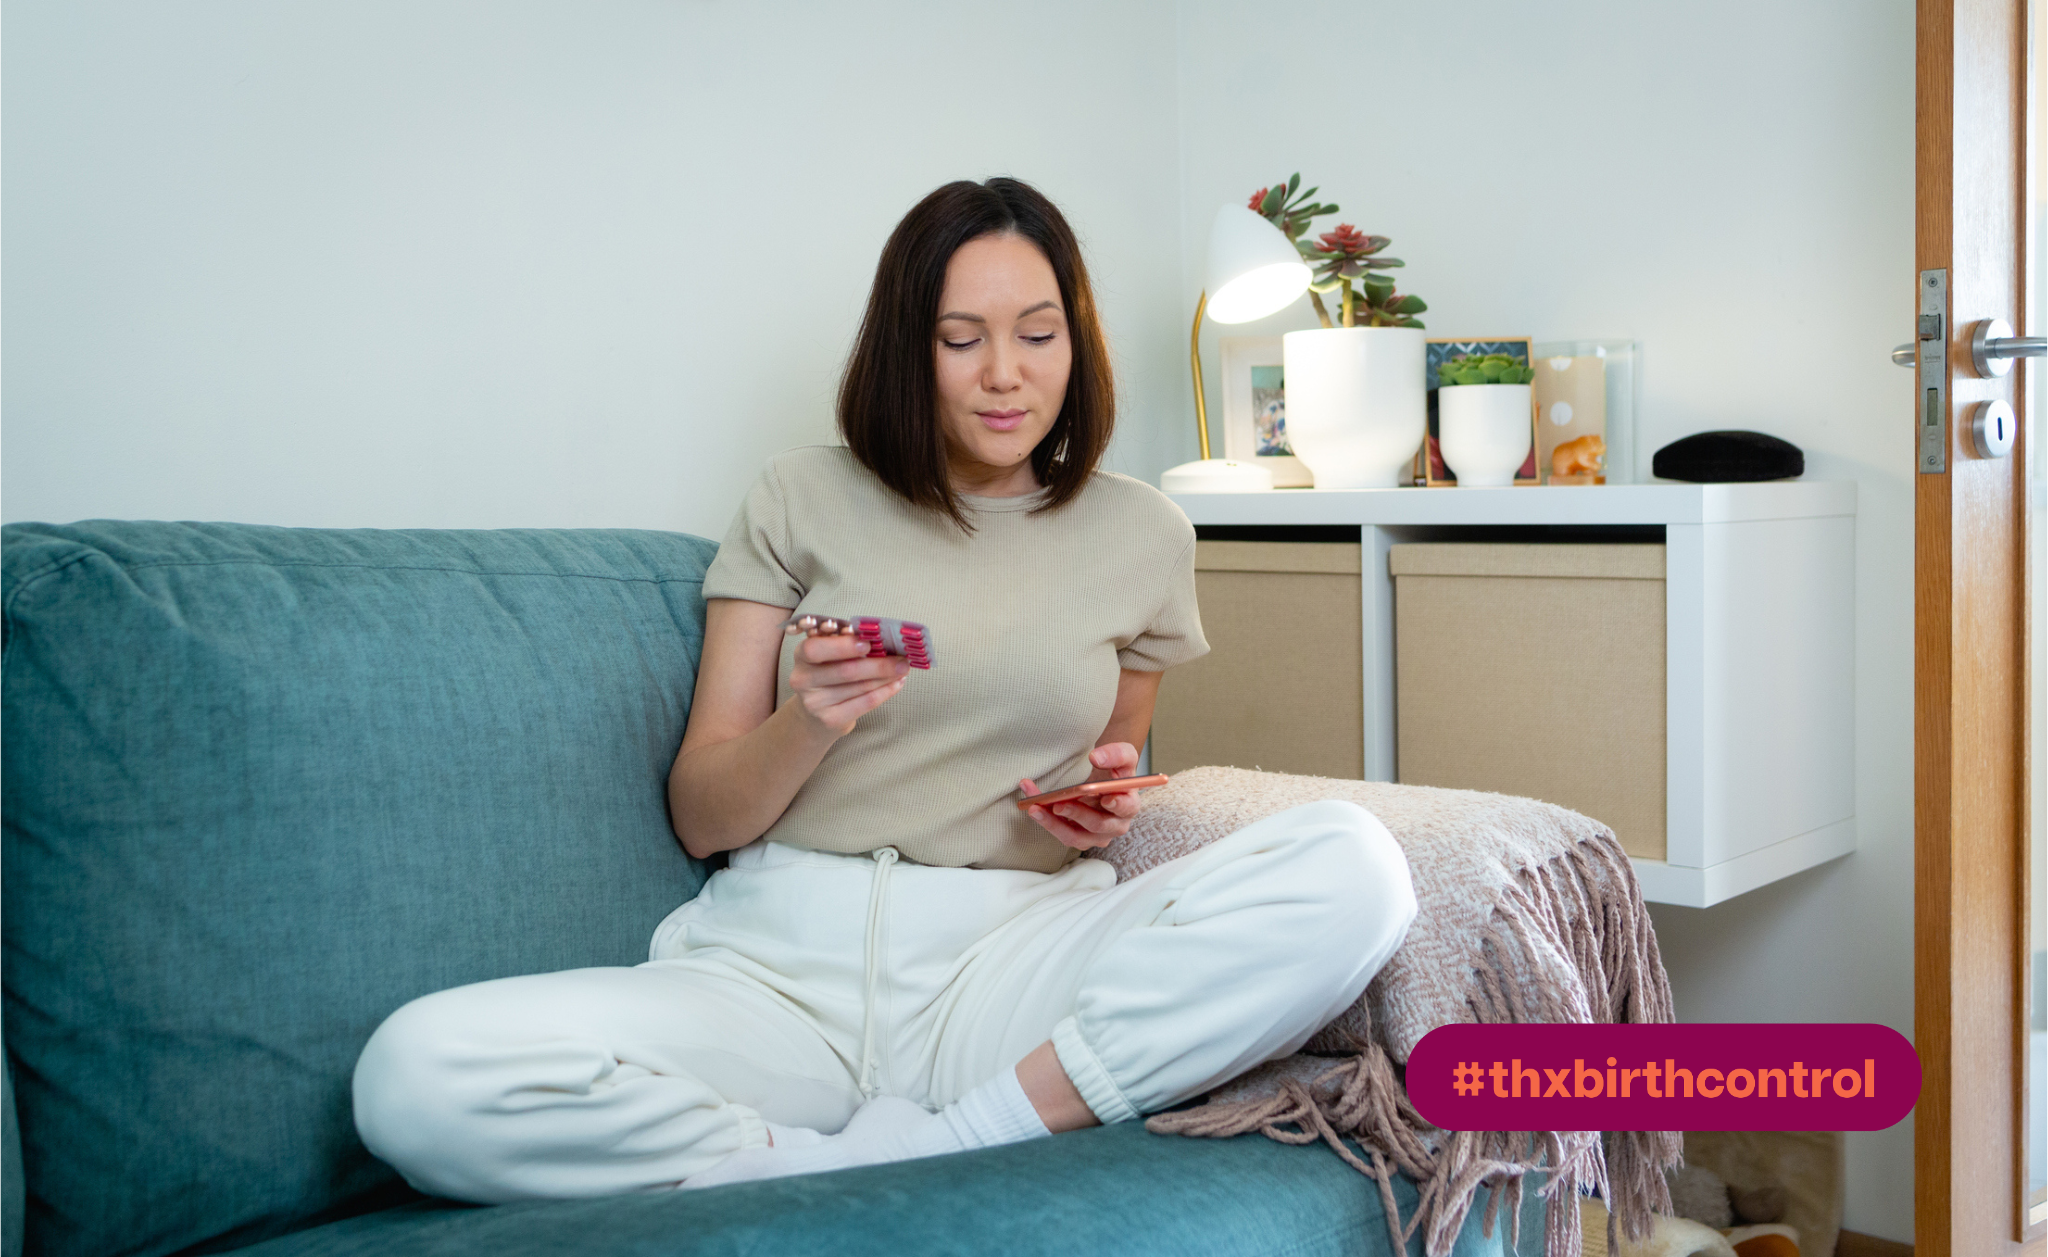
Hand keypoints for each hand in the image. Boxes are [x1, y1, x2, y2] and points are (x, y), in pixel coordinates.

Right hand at [789, 633, 908, 736]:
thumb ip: (845, 644)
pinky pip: (864, 703)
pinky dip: (885, 692)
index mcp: (802, 656)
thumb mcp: (827, 656)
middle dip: (878, 664)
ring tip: (903, 669)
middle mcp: (803, 680)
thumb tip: (880, 638)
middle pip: (844, 670)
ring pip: (859, 687)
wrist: (813, 715)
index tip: (868, 644)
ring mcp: (815, 702)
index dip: (842, 646)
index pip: (815, 649)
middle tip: (901, 659)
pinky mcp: (830, 719)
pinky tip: (896, 684)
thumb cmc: (827, 676)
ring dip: (886, 676)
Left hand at [1018, 742, 1144, 850]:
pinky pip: (1061, 834)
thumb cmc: (1115, 773)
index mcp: (1129, 804)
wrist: (1103, 783)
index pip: (1127, 807)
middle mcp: (1115, 825)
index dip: (1117, 804)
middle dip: (1077, 814)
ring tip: (1035, 808)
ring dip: (1053, 823)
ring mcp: (1096, 836)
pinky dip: (1045, 821)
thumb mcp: (1123, 757)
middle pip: (1098, 825)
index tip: (1106, 798)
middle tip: (1059, 804)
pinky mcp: (1079, 838)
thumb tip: (1096, 758)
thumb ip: (1116, 754)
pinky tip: (1032, 806)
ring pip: (1075, 837)